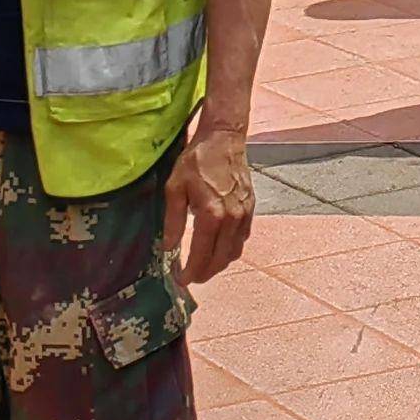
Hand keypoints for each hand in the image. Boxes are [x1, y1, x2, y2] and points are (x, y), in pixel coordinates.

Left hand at [167, 117, 256, 280]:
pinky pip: (241, 240)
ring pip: (233, 253)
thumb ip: (173, 221)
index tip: (181, 279)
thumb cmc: (196, 161)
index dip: (191, 272)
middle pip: (219, 260)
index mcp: (211, 215)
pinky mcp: (251, 210)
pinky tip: (218, 247)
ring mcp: (244, 216)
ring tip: (203, 265)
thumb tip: (168, 247)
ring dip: (218, 264)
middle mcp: (231, 219)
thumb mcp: (175, 189)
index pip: (201, 255)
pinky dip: (229, 249)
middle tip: (190, 277)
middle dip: (204, 273)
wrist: (224, 140)